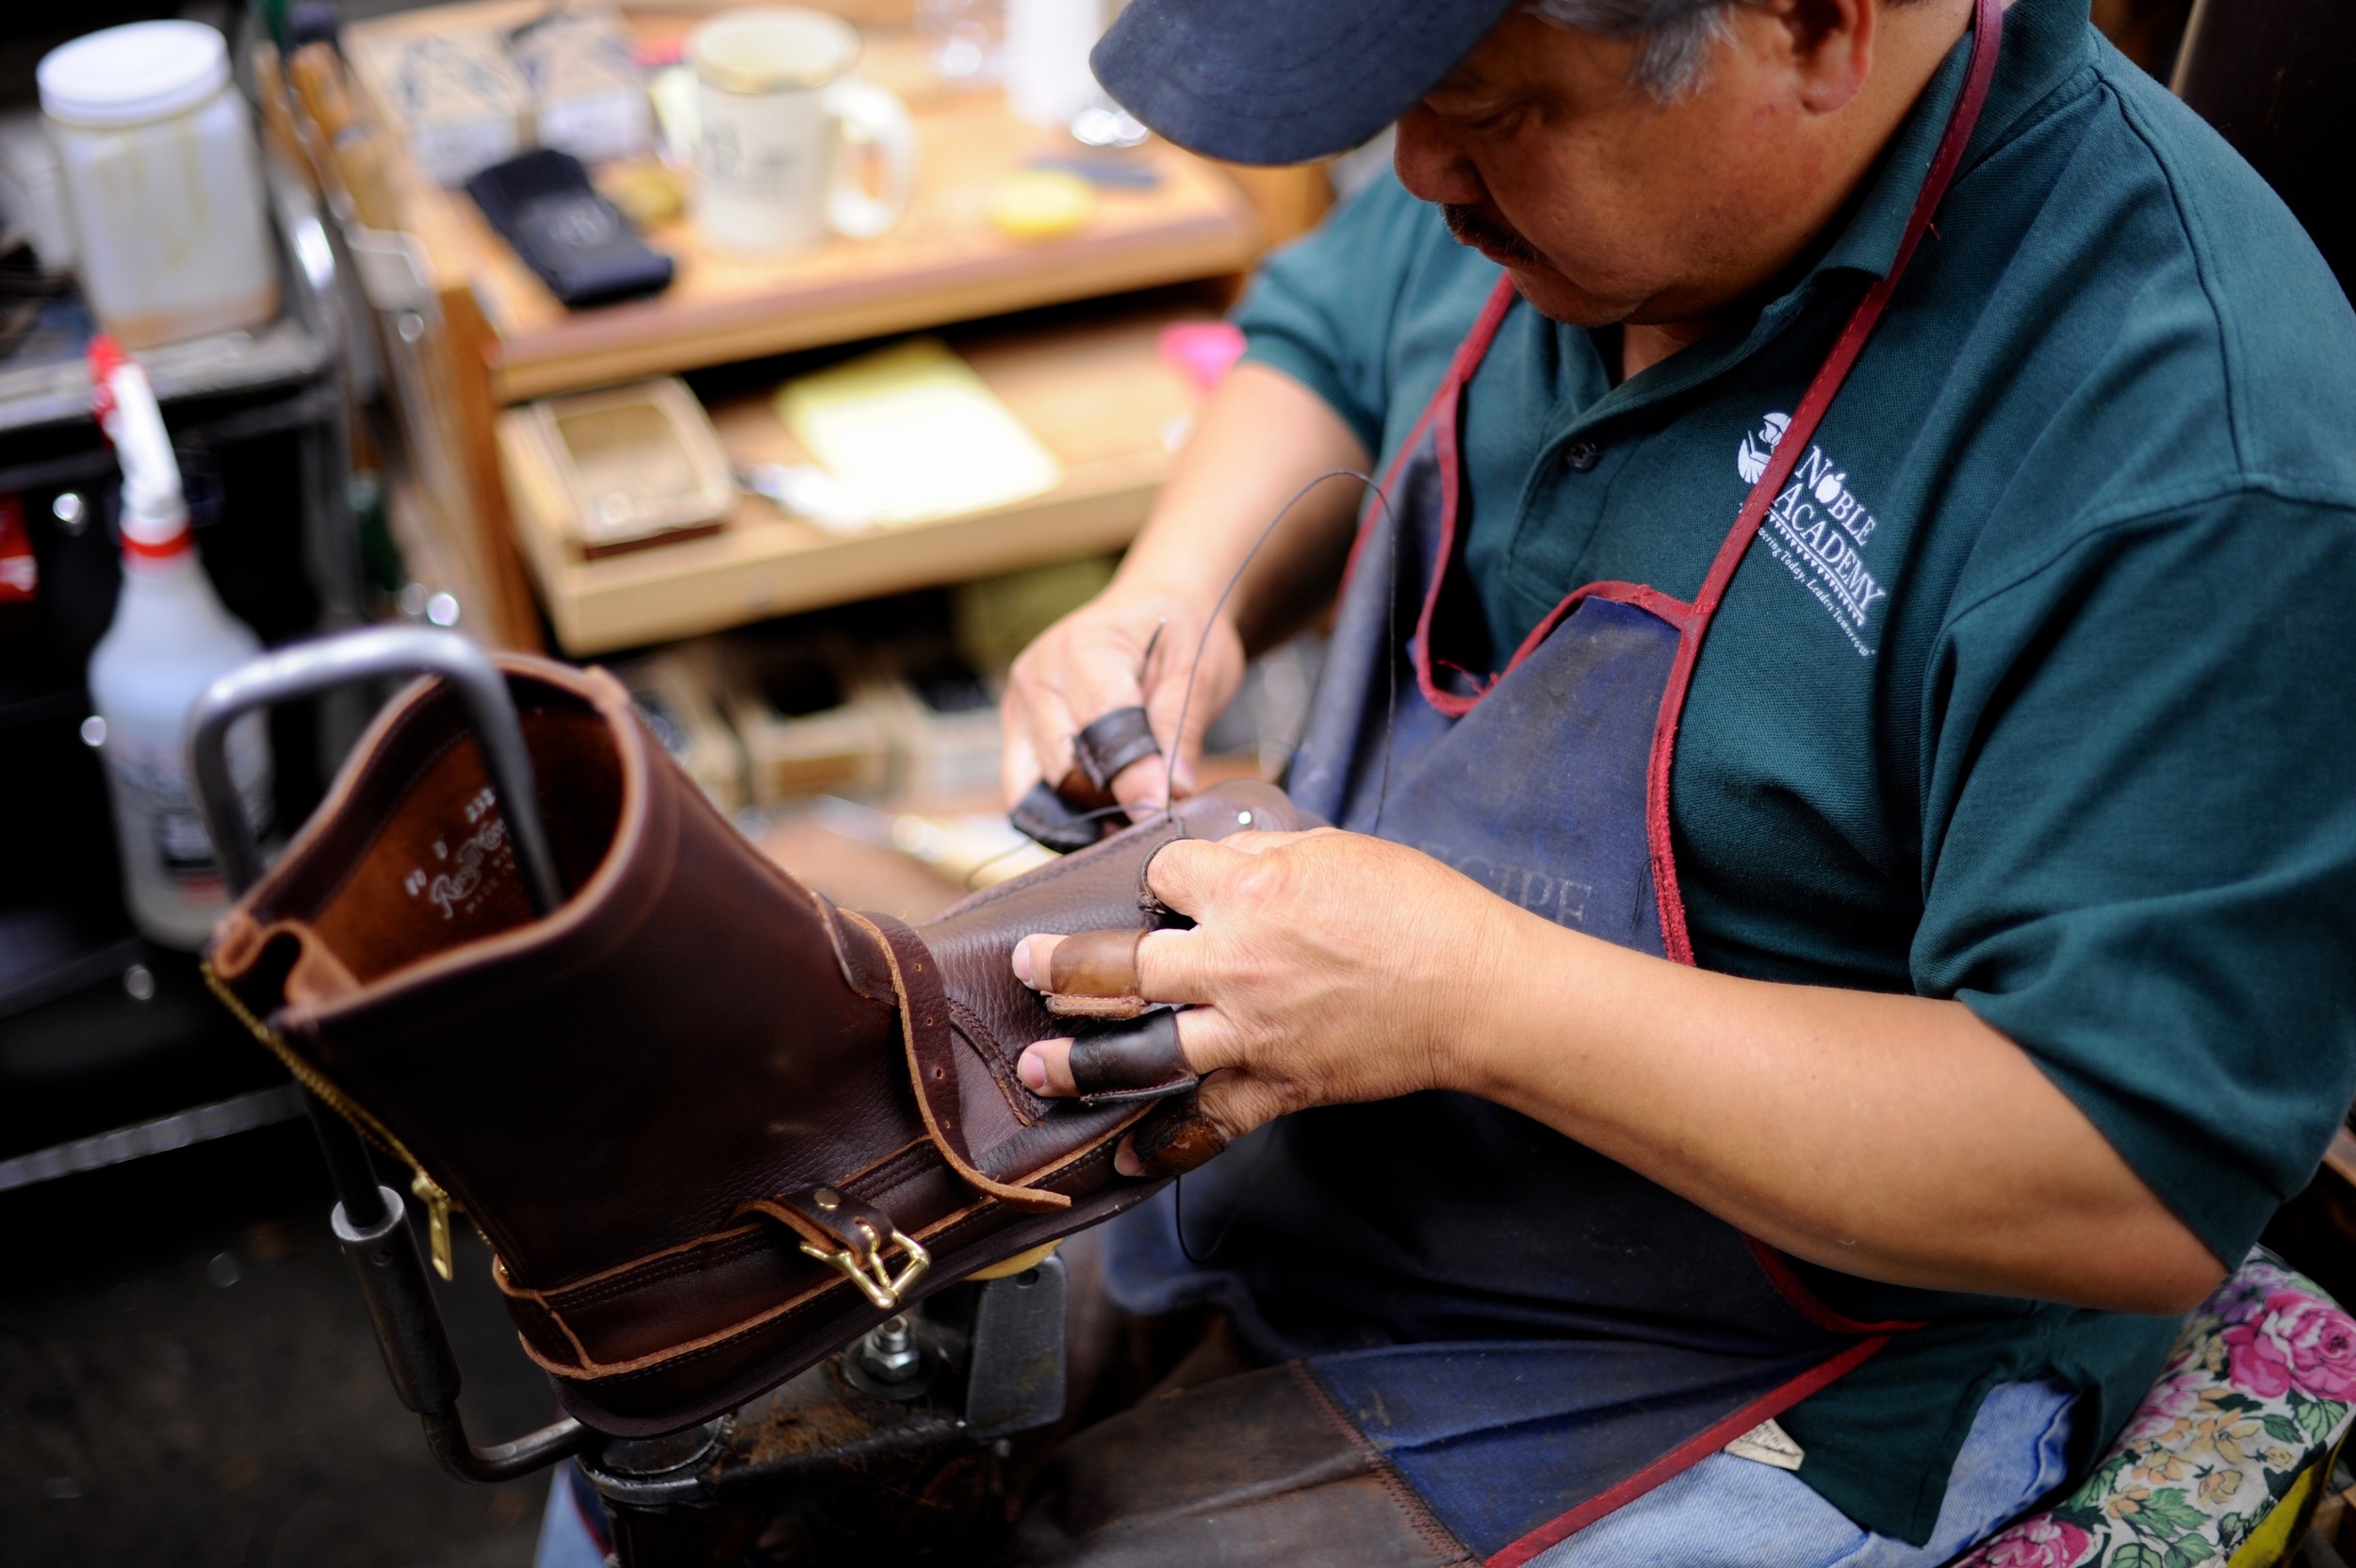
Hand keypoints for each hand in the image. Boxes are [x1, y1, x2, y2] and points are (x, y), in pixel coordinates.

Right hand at [1001, 585, 1245, 812]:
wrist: (1156, 605)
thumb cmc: (1181, 633)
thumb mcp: (1198, 674)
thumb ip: (1177, 734)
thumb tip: (1161, 798)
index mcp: (1082, 650)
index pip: (1099, 736)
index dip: (1133, 782)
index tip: (1163, 810)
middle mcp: (1036, 676)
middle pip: (1060, 770)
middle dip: (1105, 803)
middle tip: (1149, 818)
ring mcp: (1018, 702)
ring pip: (1032, 789)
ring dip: (1077, 812)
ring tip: (1124, 817)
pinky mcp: (1016, 726)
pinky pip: (1025, 786)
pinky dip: (1060, 807)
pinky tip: (1099, 808)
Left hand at [1010, 829, 1518, 1172]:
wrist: (1476, 990)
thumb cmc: (1417, 909)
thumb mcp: (1333, 850)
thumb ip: (1259, 853)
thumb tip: (1211, 854)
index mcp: (1248, 891)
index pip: (1162, 877)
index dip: (1157, 880)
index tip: (1162, 889)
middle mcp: (1234, 964)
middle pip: (1121, 968)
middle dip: (1062, 968)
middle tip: (1026, 968)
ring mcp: (1250, 1032)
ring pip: (1142, 1052)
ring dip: (1081, 1061)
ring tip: (1036, 1065)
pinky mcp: (1277, 1086)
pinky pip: (1208, 1120)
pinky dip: (1167, 1141)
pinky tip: (1127, 1153)